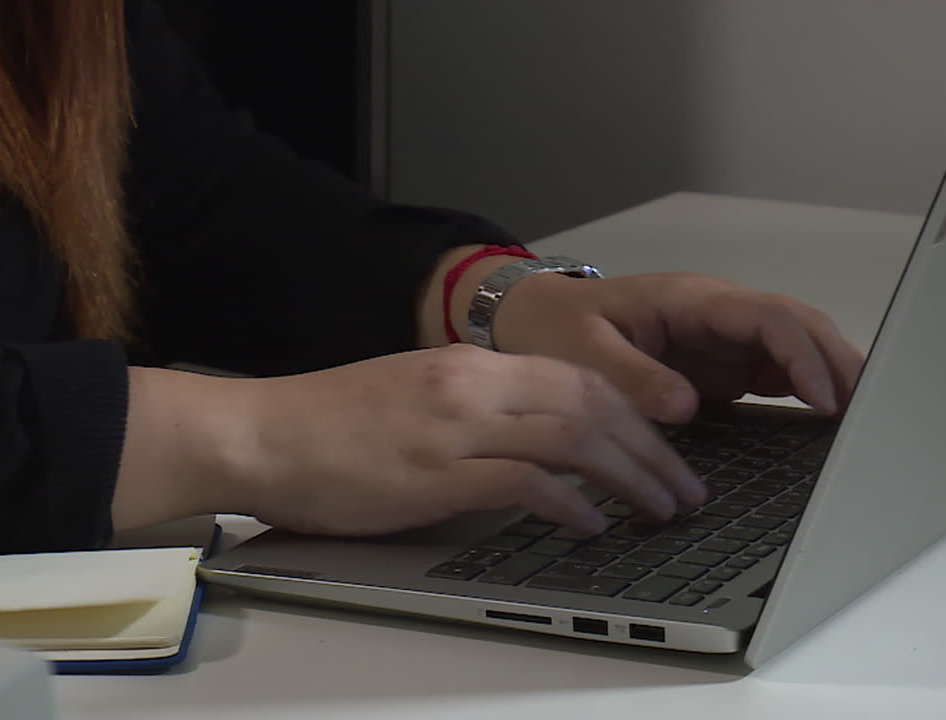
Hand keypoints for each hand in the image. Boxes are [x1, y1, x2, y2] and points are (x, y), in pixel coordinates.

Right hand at [228, 345, 704, 534]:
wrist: (260, 433)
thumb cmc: (327, 424)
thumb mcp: (415, 398)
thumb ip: (476, 415)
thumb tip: (531, 450)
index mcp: (470, 364)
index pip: (578, 377)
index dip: (634, 413)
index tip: (665, 446)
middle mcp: (471, 385)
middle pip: (591, 403)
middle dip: (650, 447)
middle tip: (684, 485)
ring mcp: (454, 426)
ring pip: (572, 436)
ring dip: (629, 475)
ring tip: (661, 508)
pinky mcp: (434, 473)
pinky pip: (524, 481)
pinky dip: (570, 503)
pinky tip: (592, 524)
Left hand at [489, 272, 864, 423]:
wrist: (539, 321)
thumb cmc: (559, 328)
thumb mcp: (583, 354)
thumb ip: (632, 378)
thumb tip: (686, 406)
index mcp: (691, 300)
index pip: (768, 317)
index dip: (802, 354)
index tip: (822, 398)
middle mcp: (719, 315)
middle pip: (799, 326)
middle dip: (840, 364)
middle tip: (872, 414)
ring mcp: (726, 340)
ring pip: (799, 347)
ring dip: (834, 377)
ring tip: (867, 423)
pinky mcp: (725, 366)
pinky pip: (779, 373)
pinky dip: (811, 393)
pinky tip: (831, 423)